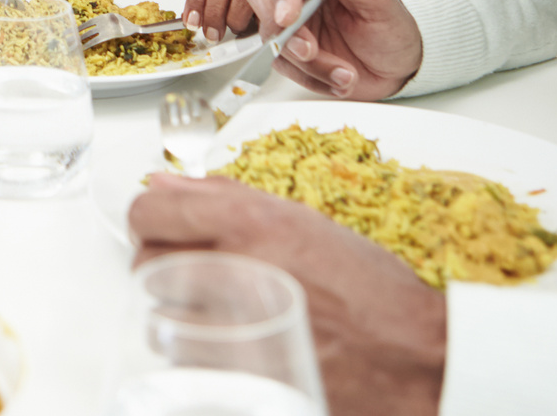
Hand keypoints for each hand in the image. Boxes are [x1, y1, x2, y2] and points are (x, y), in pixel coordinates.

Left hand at [128, 174, 444, 415]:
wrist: (411, 353)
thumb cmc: (368, 289)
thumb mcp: (299, 221)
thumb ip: (224, 197)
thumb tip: (166, 186)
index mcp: (247, 220)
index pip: (149, 211)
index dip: (152, 218)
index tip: (163, 226)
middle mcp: (233, 266)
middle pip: (146, 261)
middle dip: (162, 261)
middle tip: (194, 267)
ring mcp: (230, 323)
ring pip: (159, 314)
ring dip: (177, 310)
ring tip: (216, 309)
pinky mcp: (234, 370)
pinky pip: (183, 356)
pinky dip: (196, 349)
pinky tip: (228, 342)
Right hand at [239, 0, 422, 98]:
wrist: (400, 69)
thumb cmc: (393, 28)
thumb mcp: (377, 0)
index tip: (290, 15)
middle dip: (276, 23)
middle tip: (307, 50)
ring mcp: (290, 18)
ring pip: (269, 33)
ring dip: (305, 62)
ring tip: (346, 74)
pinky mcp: (288, 48)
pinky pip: (280, 63)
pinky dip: (309, 77)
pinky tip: (339, 80)